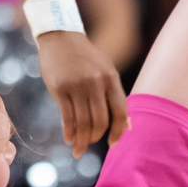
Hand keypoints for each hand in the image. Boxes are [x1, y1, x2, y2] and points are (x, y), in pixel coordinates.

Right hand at [35, 29, 127, 155]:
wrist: (60, 37)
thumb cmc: (85, 58)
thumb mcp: (105, 71)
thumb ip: (115, 96)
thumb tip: (127, 126)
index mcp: (111, 78)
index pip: (120, 112)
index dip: (118, 132)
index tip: (112, 144)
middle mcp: (96, 82)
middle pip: (100, 121)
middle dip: (96, 138)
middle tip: (89, 145)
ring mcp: (77, 85)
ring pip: (83, 122)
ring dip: (81, 140)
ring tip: (77, 149)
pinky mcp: (60, 88)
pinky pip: (67, 117)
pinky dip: (68, 131)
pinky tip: (68, 138)